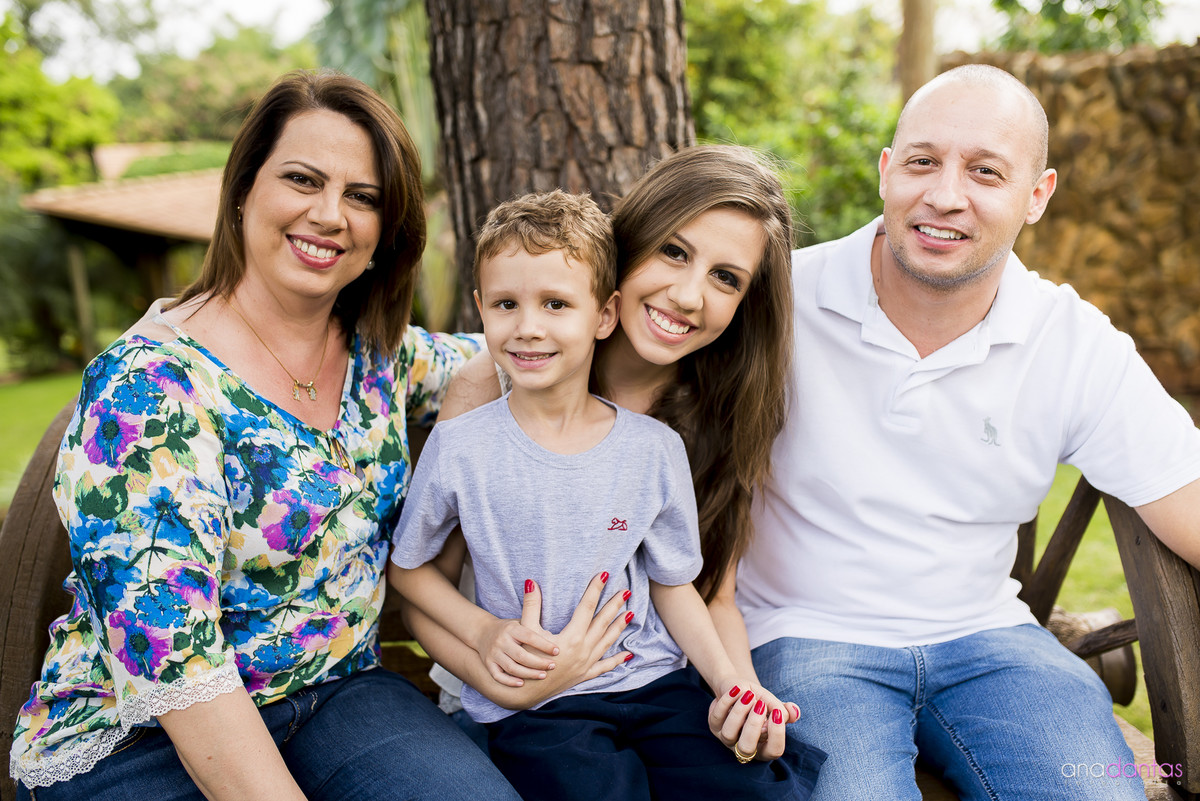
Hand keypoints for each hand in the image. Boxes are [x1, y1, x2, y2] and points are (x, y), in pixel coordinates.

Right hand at [473, 609, 560, 686]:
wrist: (483, 632)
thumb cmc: (510, 629)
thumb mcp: (521, 621)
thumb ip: (535, 627)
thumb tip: (556, 635)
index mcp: (512, 629)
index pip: (529, 637)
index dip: (544, 645)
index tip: (557, 651)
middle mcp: (501, 641)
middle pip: (521, 656)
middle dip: (538, 662)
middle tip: (553, 666)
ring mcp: (494, 653)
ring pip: (511, 667)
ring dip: (528, 673)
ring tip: (543, 675)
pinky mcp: (488, 664)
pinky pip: (498, 676)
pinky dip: (510, 681)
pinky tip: (522, 683)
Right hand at [503, 572, 633, 700]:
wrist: (526, 691)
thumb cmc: (525, 659)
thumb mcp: (525, 630)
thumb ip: (531, 605)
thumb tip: (531, 582)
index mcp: (571, 637)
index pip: (587, 607)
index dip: (595, 589)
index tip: (604, 575)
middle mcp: (583, 649)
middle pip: (603, 622)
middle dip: (614, 605)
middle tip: (626, 591)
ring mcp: (586, 663)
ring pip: (607, 641)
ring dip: (619, 627)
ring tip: (630, 614)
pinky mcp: (584, 675)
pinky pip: (605, 666)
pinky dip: (616, 660)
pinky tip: (627, 655)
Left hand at [707, 680, 800, 762]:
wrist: (740, 689)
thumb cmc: (760, 701)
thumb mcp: (773, 703)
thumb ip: (785, 710)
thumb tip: (794, 712)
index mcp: (765, 746)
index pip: (774, 751)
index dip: (777, 734)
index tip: (777, 713)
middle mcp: (745, 747)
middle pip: (747, 748)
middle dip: (753, 726)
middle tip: (760, 705)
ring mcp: (727, 739)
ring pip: (729, 734)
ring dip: (739, 712)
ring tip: (749, 695)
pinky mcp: (714, 726)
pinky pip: (716, 717)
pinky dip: (726, 702)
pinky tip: (737, 689)